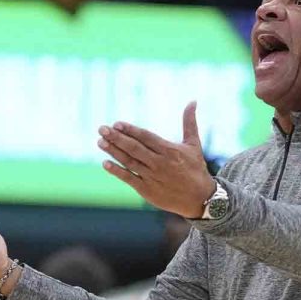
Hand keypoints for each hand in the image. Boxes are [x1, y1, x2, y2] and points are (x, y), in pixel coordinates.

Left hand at [98, 102, 215, 217]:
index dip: (130, 130)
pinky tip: (105, 163)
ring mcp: (152, 177)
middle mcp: (159, 163)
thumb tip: (193, 100)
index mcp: (169, 150)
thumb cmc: (195, 169)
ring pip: (129, 162)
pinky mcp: (147, 190)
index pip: (146, 137)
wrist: (200, 198)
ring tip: (100, 142)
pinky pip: (129, 179)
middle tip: (101, 129)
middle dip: (117, 138)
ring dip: (114, 152)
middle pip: (134, 148)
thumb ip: (189, 122)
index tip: (116, 123)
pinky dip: (117, 171)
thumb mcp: (194, 144)